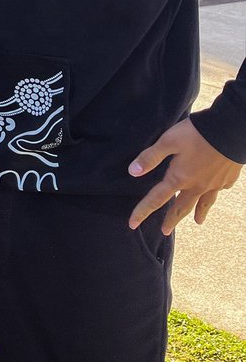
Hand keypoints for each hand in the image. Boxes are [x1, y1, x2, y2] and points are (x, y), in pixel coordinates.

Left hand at [128, 117, 241, 233]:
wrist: (230, 130)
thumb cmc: (196, 134)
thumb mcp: (168, 141)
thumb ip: (150, 157)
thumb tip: (132, 172)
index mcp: (179, 178)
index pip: (156, 199)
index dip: (142, 211)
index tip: (132, 224)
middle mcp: (197, 186)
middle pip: (181, 207)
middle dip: (171, 220)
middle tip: (165, 231)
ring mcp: (214, 184)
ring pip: (204, 203)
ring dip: (199, 213)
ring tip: (198, 222)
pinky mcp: (228, 178)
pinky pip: (220, 190)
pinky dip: (216, 194)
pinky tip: (216, 192)